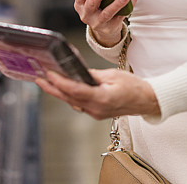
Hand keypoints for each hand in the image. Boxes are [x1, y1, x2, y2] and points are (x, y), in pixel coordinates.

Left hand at [35, 69, 159, 119]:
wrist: (147, 101)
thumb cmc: (134, 87)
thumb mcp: (113, 75)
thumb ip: (92, 75)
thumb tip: (76, 72)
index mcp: (102, 98)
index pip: (76, 90)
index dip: (60, 82)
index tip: (49, 74)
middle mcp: (97, 109)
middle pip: (69, 98)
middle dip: (52, 88)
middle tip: (39, 79)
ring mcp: (96, 113)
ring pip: (72, 102)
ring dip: (59, 92)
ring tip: (46, 82)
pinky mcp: (96, 113)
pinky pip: (79, 104)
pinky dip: (69, 96)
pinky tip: (62, 88)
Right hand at [74, 0, 136, 46]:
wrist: (103, 27)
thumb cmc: (99, 7)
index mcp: (80, 3)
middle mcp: (86, 14)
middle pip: (92, 2)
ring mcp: (97, 23)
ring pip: (106, 13)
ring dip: (116, 3)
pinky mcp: (109, 28)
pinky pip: (119, 17)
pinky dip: (127, 7)